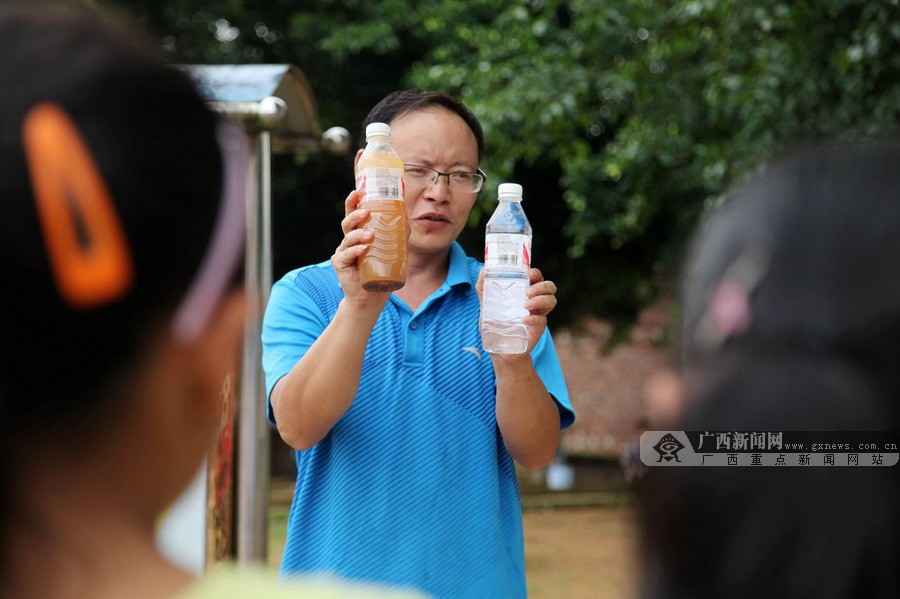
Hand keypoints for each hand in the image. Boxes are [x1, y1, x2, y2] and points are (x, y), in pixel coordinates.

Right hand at [331, 190, 390, 309]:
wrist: (372, 296)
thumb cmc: (380, 270)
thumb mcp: (394, 249)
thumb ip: (399, 232)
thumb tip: (407, 213)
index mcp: (359, 233)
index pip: (354, 214)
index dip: (353, 202)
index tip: (357, 191)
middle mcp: (349, 240)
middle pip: (348, 222)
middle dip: (355, 214)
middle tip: (366, 211)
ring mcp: (343, 251)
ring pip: (348, 237)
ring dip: (358, 234)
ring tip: (370, 235)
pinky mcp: (340, 264)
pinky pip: (346, 255)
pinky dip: (355, 251)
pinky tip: (363, 249)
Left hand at [476, 267, 557, 355]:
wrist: (499, 351)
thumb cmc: (494, 326)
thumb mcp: (486, 305)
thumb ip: (483, 288)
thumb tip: (484, 270)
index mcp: (524, 293)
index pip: (536, 278)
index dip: (536, 273)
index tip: (528, 272)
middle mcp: (534, 302)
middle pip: (549, 287)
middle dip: (541, 285)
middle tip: (527, 291)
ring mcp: (537, 315)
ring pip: (551, 300)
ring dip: (541, 299)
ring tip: (526, 305)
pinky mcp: (538, 329)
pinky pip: (542, 320)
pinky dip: (534, 319)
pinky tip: (523, 320)